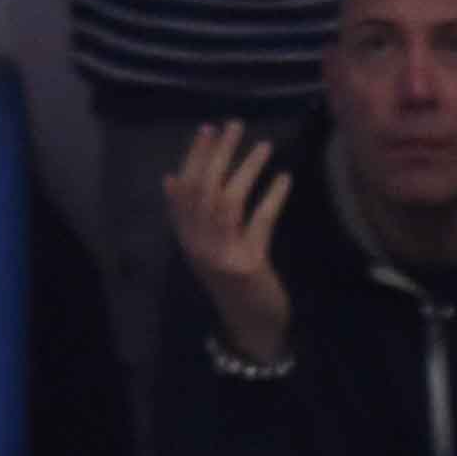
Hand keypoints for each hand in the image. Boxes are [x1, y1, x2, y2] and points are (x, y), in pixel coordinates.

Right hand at [164, 116, 296, 363]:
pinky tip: (284, 179)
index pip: (184, 191)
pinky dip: (272, 198)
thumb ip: (189, 217)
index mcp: (187, 239)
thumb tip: (172, 177)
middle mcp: (199, 245)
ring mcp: (222, 255)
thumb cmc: (231, 284)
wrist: (251, 329)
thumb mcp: (204, 249)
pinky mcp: (248, 265)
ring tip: (264, 146)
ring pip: (229, 202)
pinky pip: (260, 224)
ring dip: (246, 170)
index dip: (194, 158)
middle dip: (219, 155)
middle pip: (205, 191)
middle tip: (234, 126)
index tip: (207, 129)